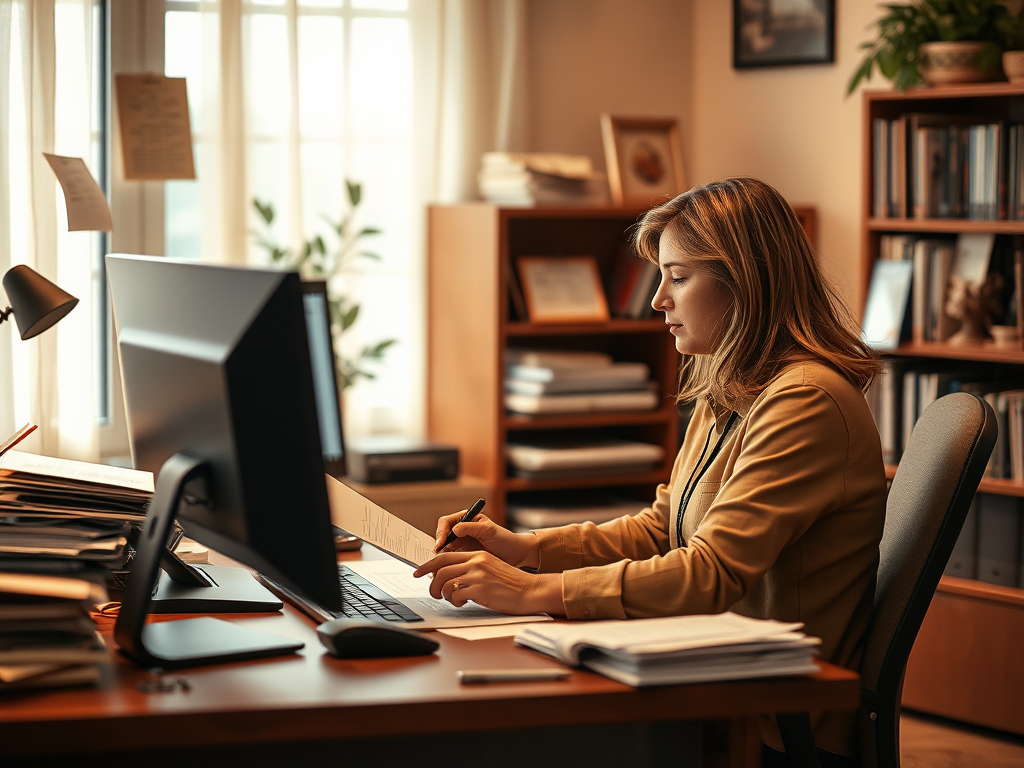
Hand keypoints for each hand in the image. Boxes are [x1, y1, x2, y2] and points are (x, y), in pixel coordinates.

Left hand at [412, 550, 564, 616]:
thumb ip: (472, 568)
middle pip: (440, 569)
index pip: (444, 556)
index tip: (418, 572)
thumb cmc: (511, 584)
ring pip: (445, 583)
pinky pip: (456, 595)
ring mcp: (478, 575)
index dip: (427, 565)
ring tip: (452, 600)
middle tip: (434, 593)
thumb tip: (449, 577)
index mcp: (477, 555)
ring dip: (443, 594)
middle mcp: (476, 562)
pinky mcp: (481, 589)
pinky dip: (455, 601)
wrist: (530, 591)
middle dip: (432, 583)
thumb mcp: (490, 568)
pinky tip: (463, 603)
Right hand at [433, 511, 538, 568]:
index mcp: (467, 519)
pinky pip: (450, 558)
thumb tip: (455, 529)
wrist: (515, 555)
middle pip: (442, 535)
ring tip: (440, 563)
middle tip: (438, 555)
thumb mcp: (489, 531)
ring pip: (444, 548)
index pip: (446, 522)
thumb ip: (471, 528)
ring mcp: (462, 543)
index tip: (441, 542)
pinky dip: (447, 562)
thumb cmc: (505, 540)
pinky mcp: (463, 556)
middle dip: (438, 544)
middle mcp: (462, 530)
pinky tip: (446, 567)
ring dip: (441, 555)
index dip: (441, 532)